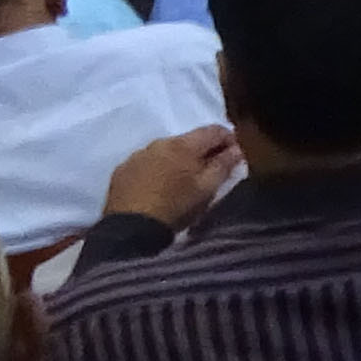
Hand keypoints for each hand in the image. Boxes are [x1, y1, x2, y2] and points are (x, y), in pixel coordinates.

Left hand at [96, 122, 241, 229]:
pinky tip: (158, 187)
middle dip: (203, 152)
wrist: (130, 229)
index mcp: (184, 144)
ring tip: (182, 181)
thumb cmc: (176, 207)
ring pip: (166, 151)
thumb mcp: (207, 189)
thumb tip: (238, 148)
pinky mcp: (122, 171)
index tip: (236, 156)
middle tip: (210, 172)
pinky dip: (156, 170)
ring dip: (178, 160)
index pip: (214, 130)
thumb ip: (225, 165)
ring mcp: (137, 155)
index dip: (230, 140)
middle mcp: (159, 142)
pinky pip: (146, 163)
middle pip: (189, 140)